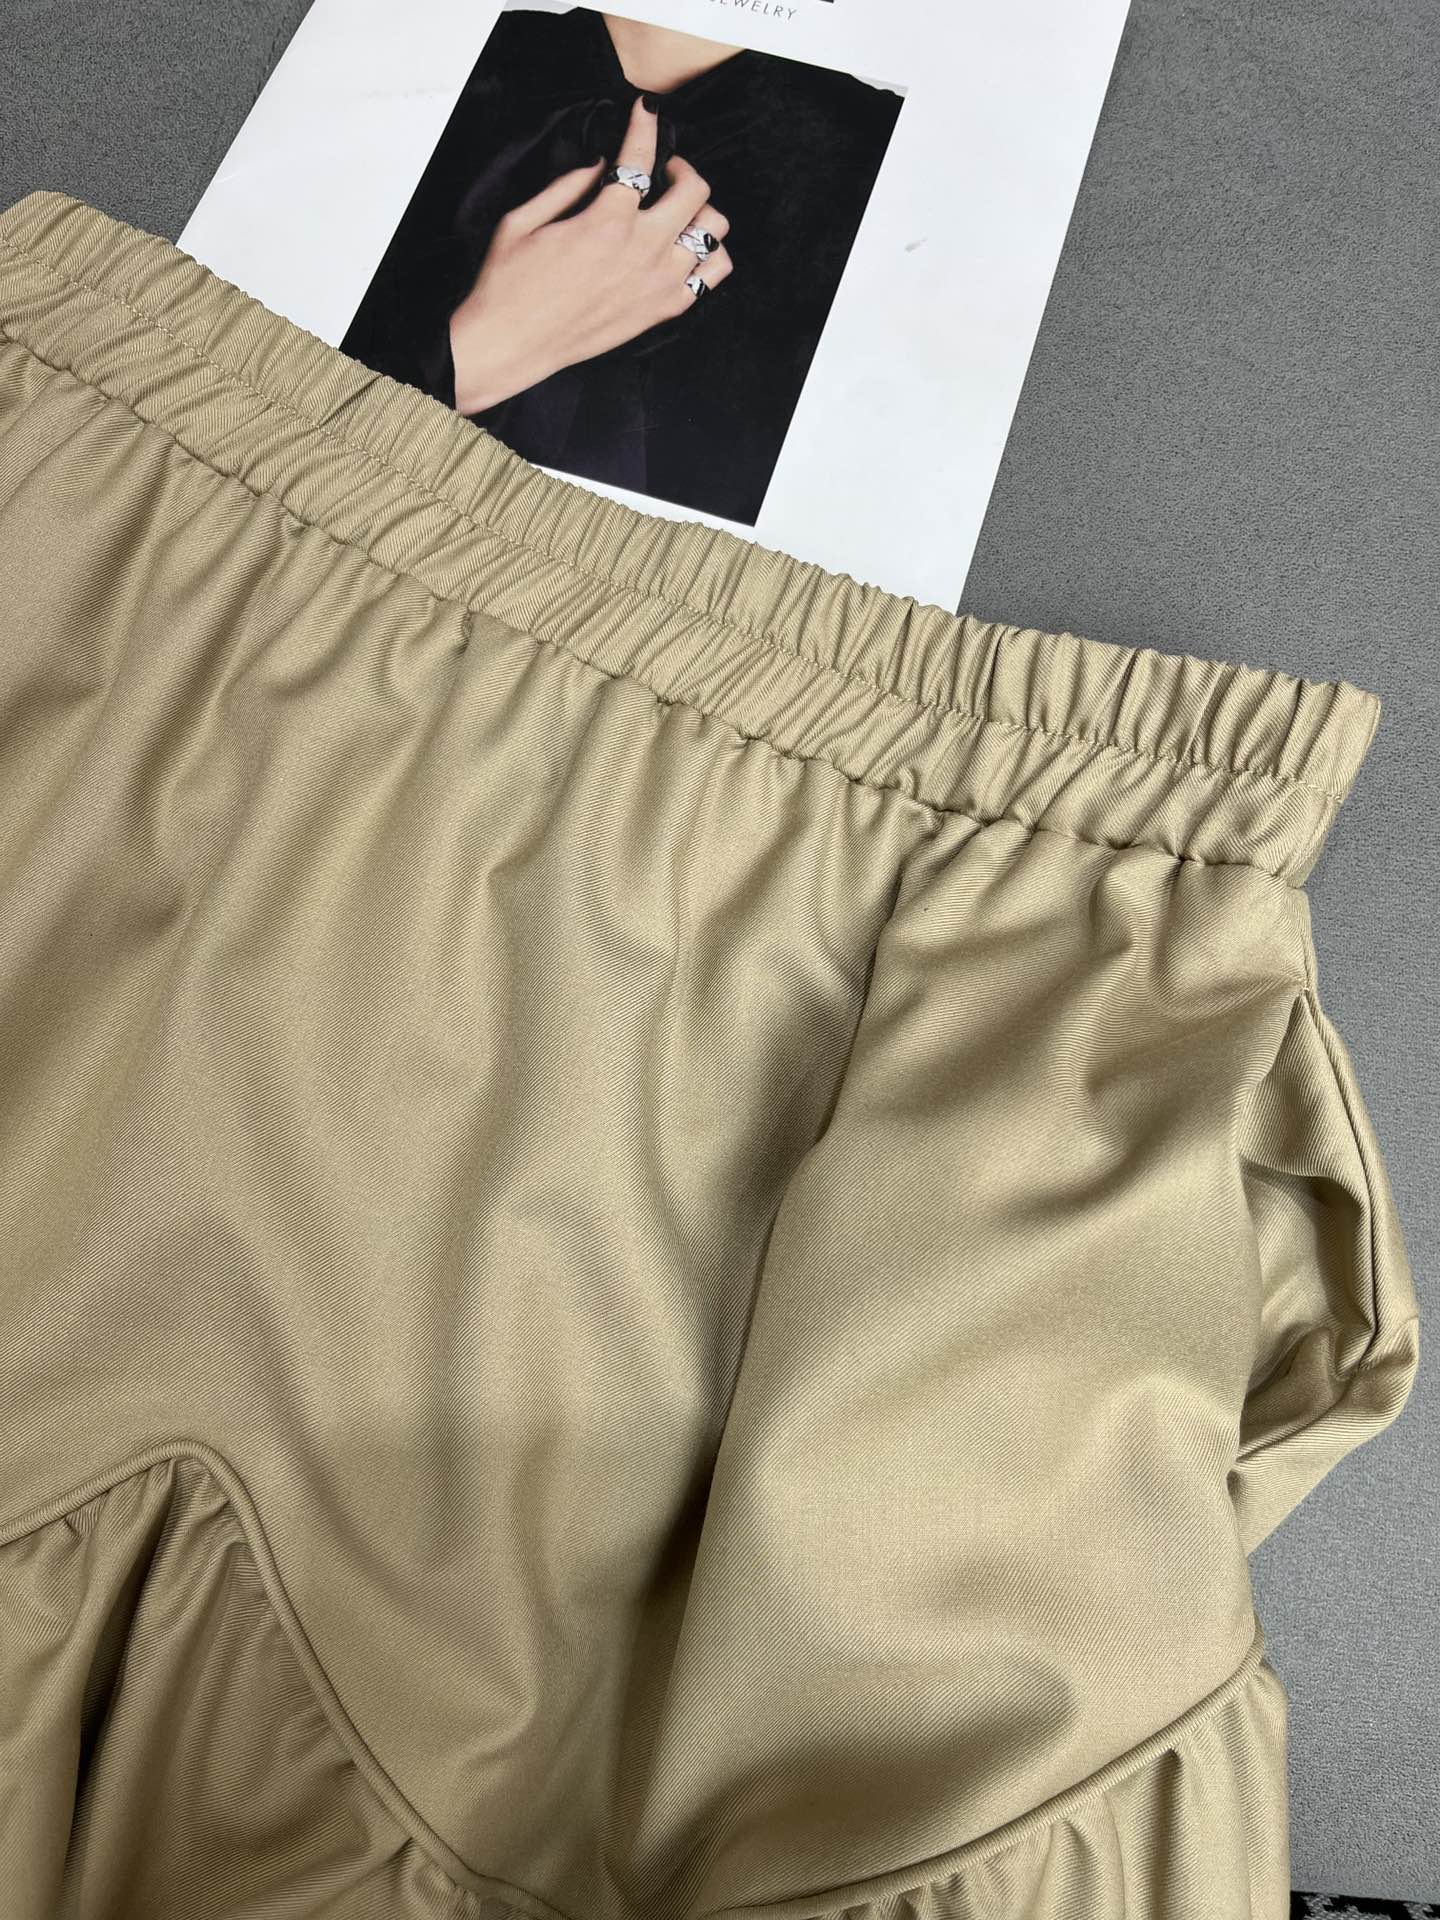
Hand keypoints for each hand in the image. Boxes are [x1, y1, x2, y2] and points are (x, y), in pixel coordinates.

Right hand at [447, 93, 732, 414]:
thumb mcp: (524, 219)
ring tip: (677, 214)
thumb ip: (568, 185)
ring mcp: (659, 283)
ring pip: (713, 230)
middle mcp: (643, 250)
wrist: (512, 345)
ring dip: (699, 213)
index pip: (641, 158)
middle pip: (695, 190)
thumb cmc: (508, 284)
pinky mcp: (663, 310)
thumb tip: (601, 164)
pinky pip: (712, 275)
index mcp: (607, 222)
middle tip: (662, 173)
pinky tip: (684, 249)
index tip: (647, 111)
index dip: (646, 125)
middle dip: (681, 170)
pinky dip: (706, 255)